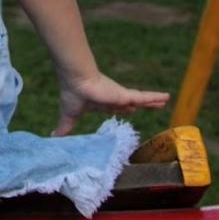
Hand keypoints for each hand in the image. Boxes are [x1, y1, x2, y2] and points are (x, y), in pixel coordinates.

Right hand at [54, 72, 168, 136]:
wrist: (76, 82)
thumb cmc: (73, 95)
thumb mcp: (69, 116)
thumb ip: (64, 128)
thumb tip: (52, 137)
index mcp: (101, 102)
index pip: (115, 107)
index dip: (123, 109)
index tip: (129, 111)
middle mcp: (113, 98)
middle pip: (130, 103)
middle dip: (140, 104)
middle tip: (152, 106)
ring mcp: (120, 96)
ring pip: (140, 99)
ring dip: (152, 101)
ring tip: (164, 101)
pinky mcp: (125, 95)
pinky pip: (144, 97)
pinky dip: (155, 97)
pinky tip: (166, 98)